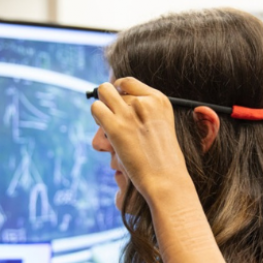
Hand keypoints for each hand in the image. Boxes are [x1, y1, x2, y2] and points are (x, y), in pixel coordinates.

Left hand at [90, 77, 191, 204]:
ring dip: (102, 107)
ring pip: (103, 92)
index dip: (120, 93)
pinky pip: (96, 108)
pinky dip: (97, 116)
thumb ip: (146, 112)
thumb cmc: (163, 159)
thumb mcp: (162, 125)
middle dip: (111, 102)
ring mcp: (129, 113)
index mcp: (159, 99)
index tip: (120, 107)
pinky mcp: (116, 127)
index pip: (129, 82)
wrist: (166, 179)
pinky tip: (105, 130)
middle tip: (114, 119)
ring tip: (108, 125)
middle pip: (115, 89)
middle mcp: (145, 102)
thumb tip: (120, 101)